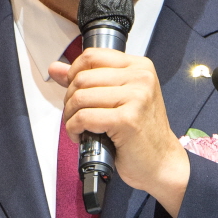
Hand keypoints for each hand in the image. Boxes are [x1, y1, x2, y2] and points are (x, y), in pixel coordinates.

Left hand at [50, 47, 189, 216]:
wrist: (160, 161)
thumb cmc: (140, 132)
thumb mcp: (117, 98)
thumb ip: (87, 79)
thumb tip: (56, 68)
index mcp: (139, 67)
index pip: (92, 56)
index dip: (74, 73)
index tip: (74, 90)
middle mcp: (141, 78)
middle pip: (83, 77)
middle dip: (69, 99)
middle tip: (74, 115)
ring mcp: (137, 97)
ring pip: (81, 97)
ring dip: (70, 116)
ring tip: (77, 126)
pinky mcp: (128, 119)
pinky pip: (85, 117)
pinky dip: (74, 128)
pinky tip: (81, 135)